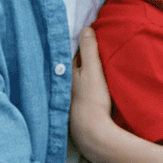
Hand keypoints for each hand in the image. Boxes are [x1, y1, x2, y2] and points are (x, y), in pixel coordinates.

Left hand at [70, 27, 122, 162]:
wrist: (94, 134)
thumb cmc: (92, 99)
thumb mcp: (92, 70)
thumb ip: (89, 49)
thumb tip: (86, 28)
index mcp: (66, 73)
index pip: (73, 53)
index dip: (82, 46)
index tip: (93, 39)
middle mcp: (65, 86)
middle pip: (75, 68)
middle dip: (83, 60)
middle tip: (98, 52)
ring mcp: (71, 100)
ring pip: (78, 81)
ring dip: (86, 75)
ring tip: (98, 69)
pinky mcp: (78, 111)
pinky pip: (83, 93)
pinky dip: (88, 88)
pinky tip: (96, 89)